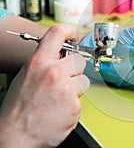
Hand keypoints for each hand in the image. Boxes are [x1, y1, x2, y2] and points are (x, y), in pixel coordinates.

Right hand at [0, 24, 89, 146]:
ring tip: (60, 98)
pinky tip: (60, 109)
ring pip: (85, 79)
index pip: (57, 32)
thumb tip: (60, 54)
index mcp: (38, 62)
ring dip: (76, 88)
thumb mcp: (27, 76)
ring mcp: (66, 89)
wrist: (15, 136)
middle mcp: (53, 72)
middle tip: (64, 80)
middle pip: (80, 60)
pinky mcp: (75, 105)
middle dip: (75, 70)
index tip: (74, 33)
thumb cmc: (19, 108)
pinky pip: (82, 99)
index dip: (69, 30)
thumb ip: (44, 62)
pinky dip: (74, 104)